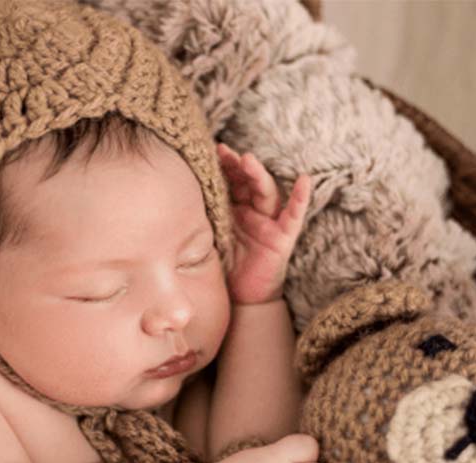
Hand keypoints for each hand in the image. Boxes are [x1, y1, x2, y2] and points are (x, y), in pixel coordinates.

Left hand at [217, 142, 311, 304]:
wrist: (242, 298)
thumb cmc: (226, 267)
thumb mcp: (209, 240)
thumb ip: (201, 220)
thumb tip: (171, 199)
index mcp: (234, 210)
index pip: (230, 182)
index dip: (223, 167)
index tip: (209, 151)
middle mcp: (253, 212)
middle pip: (247, 183)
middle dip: (237, 166)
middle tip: (225, 152)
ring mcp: (269, 223)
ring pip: (266, 193)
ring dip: (258, 175)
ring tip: (248, 160)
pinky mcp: (282, 238)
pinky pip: (293, 216)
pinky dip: (300, 198)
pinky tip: (304, 180)